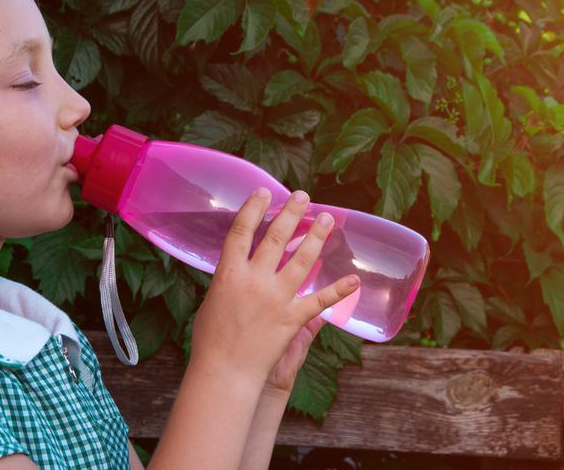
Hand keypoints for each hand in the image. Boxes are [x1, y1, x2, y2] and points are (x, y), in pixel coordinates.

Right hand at [189, 187, 360, 387]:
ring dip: (316, 237)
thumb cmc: (210, 340)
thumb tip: (236, 271)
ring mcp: (276, 299)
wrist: (225, 371)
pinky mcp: (292, 319)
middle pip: (275, 238)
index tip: (264, 192)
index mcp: (228, 274)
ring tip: (326, 220)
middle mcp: (254, 280)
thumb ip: (228, 282)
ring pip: (302, 260)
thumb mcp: (212, 302)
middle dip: (291, 213)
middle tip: (303, 196)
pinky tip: (353, 280)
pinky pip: (319, 300)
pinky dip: (338, 290)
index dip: (253, 208)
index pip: (241, 231)